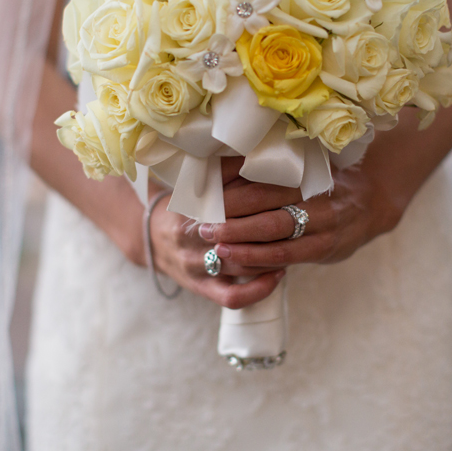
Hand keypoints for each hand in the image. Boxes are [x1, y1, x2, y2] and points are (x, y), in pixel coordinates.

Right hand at [146, 182, 285, 308]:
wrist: (152, 238)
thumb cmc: (183, 207)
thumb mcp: (195, 184)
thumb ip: (223, 171)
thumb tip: (255, 154)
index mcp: (189, 209)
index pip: (233, 204)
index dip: (265, 197)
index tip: (291, 191)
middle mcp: (190, 240)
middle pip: (239, 236)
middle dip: (272, 228)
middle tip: (299, 217)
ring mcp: (195, 267)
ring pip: (241, 265)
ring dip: (271, 255)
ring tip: (294, 243)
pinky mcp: (201, 288)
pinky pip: (232, 296)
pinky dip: (259, 289)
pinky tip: (279, 274)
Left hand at [198, 156, 409, 270]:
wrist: (373, 203)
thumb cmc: (329, 182)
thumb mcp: (309, 167)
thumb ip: (277, 170)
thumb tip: (225, 165)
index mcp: (306, 170)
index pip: (262, 176)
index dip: (232, 185)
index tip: (205, 191)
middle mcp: (314, 194)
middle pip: (263, 201)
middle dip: (229, 212)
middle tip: (200, 220)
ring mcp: (322, 222)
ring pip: (273, 231)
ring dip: (239, 238)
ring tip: (211, 242)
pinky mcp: (324, 248)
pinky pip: (286, 255)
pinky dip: (258, 258)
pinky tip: (236, 258)